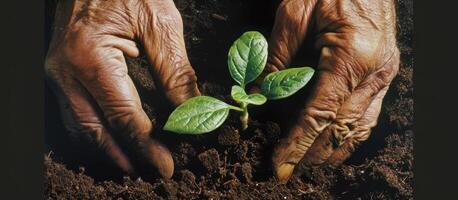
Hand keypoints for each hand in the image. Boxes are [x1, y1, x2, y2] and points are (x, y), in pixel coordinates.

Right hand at [45, 0, 199, 177]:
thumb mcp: (160, 23)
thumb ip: (175, 71)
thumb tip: (193, 111)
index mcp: (90, 58)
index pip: (124, 116)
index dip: (147, 145)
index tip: (167, 166)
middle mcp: (65, 70)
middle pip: (97, 130)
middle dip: (127, 156)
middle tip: (153, 173)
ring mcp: (57, 71)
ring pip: (81, 126)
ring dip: (108, 149)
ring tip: (134, 165)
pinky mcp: (61, 69)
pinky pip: (76, 111)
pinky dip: (96, 130)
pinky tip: (113, 138)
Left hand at [268, 0, 399, 182]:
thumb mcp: (295, 12)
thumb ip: (277, 56)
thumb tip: (258, 93)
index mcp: (352, 56)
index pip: (320, 114)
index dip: (298, 143)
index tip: (280, 164)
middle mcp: (374, 71)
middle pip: (341, 128)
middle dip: (313, 154)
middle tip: (287, 169)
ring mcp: (383, 73)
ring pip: (359, 127)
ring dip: (333, 149)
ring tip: (307, 162)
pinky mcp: (383, 72)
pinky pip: (368, 113)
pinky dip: (347, 132)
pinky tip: (330, 140)